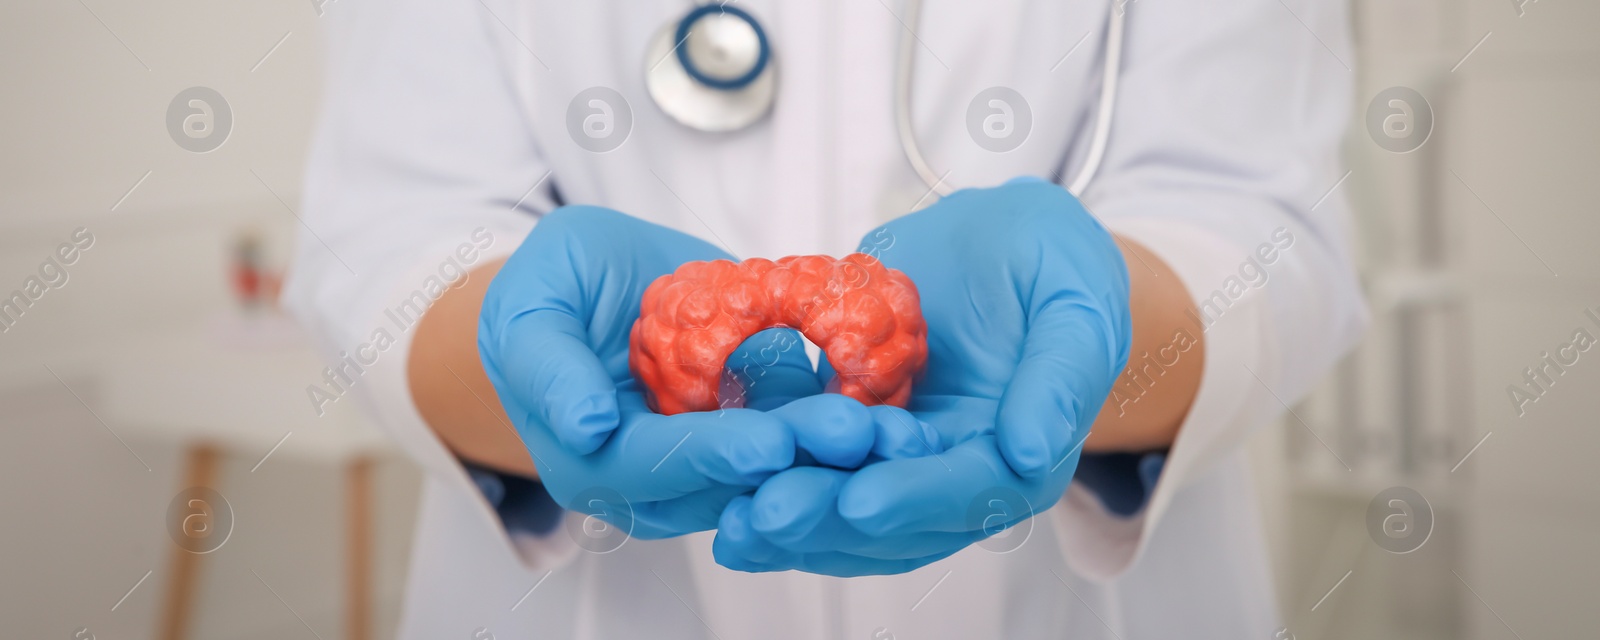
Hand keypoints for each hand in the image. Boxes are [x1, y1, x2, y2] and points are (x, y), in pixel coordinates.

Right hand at [478, 206, 915, 538]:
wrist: (597, 281)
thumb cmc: (549, 290)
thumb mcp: (526, 310)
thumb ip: (546, 367)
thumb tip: (589, 426)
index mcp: (594, 462)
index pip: (657, 468)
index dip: (712, 455)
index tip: (768, 442)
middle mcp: (659, 481)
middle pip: (734, 481)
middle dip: (798, 460)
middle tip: (858, 435)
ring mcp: (715, 458)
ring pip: (781, 467)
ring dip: (839, 451)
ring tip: (896, 428)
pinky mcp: (758, 429)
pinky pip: (807, 432)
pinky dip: (852, 420)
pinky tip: (900, 408)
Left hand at [713, 179, 1131, 574]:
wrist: (1000, 239)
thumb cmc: (1053, 261)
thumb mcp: (1077, 298)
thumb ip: (1062, 375)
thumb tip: (1035, 452)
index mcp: (1020, 459)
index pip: (968, 494)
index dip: (915, 499)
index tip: (860, 500)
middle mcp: (954, 476)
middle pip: (893, 519)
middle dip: (827, 520)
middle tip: (765, 514)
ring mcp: (897, 461)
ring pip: (841, 507)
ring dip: (787, 520)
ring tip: (731, 519)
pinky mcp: (850, 434)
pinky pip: (806, 465)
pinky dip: (765, 478)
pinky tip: (714, 485)